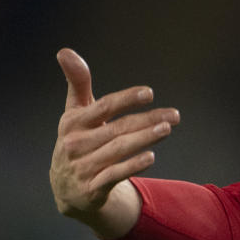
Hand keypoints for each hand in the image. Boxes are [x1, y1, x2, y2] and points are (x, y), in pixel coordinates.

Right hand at [50, 48, 179, 236]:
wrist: (65, 188)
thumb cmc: (78, 140)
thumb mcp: (75, 113)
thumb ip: (77, 83)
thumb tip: (65, 51)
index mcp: (72, 123)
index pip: (103, 107)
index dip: (126, 99)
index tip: (149, 93)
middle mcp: (75, 144)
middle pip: (117, 129)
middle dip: (148, 120)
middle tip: (174, 115)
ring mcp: (83, 167)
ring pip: (119, 150)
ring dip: (145, 138)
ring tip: (167, 128)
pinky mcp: (92, 188)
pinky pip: (115, 174)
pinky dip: (133, 165)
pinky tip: (151, 156)